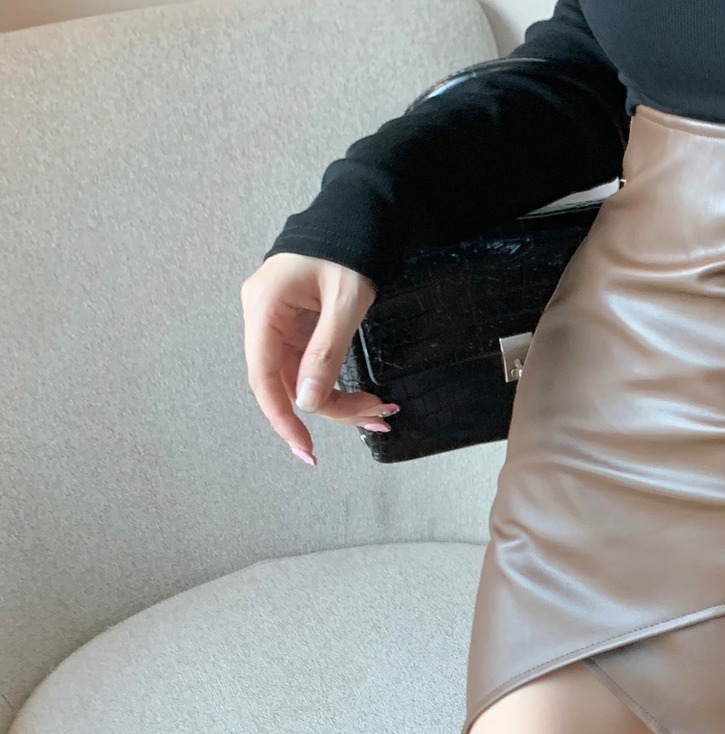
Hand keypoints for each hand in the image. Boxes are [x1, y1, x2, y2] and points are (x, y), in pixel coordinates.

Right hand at [241, 252, 397, 464]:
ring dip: (341, 403)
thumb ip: (326, 352)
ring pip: (303, 382)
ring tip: (382, 412)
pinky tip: (369, 400)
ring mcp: (279, 324)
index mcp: (264, 306)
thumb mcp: (345, 301)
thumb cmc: (350, 248)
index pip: (263, 377)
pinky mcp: (297, 329)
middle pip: (287, 384)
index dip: (283, 418)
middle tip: (378, 419)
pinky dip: (339, 387)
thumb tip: (307, 403)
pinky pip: (313, 368)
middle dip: (332, 409)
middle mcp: (264, 318)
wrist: (357, 216)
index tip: (306, 448)